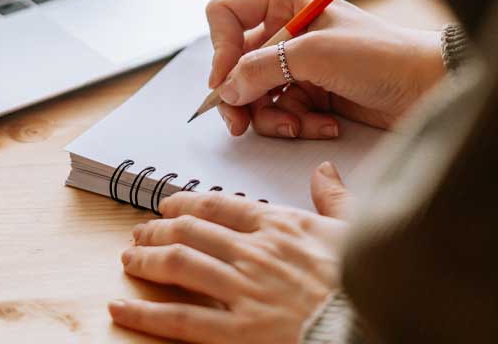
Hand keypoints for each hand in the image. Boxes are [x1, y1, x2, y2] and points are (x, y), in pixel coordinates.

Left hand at [109, 163, 350, 342]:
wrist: (376, 329)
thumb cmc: (368, 284)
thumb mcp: (357, 232)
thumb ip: (335, 198)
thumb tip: (324, 169)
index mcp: (278, 226)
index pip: (217, 205)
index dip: (184, 203)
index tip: (167, 204)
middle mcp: (253, 252)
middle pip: (189, 231)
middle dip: (158, 229)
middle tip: (140, 231)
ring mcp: (243, 291)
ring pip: (178, 264)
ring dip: (147, 258)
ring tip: (129, 257)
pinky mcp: (239, 334)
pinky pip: (181, 319)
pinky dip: (145, 312)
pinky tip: (122, 306)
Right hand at [205, 0, 445, 138]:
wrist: (430, 89)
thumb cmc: (382, 55)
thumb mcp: (315, 55)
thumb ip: (261, 68)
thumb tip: (225, 89)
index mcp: (283, 1)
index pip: (226, 15)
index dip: (219, 47)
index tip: (225, 80)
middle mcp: (284, 30)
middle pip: (234, 63)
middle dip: (239, 95)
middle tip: (239, 123)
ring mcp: (295, 63)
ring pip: (254, 93)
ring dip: (271, 116)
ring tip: (297, 126)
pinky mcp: (309, 92)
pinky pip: (280, 111)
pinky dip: (296, 123)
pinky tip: (324, 125)